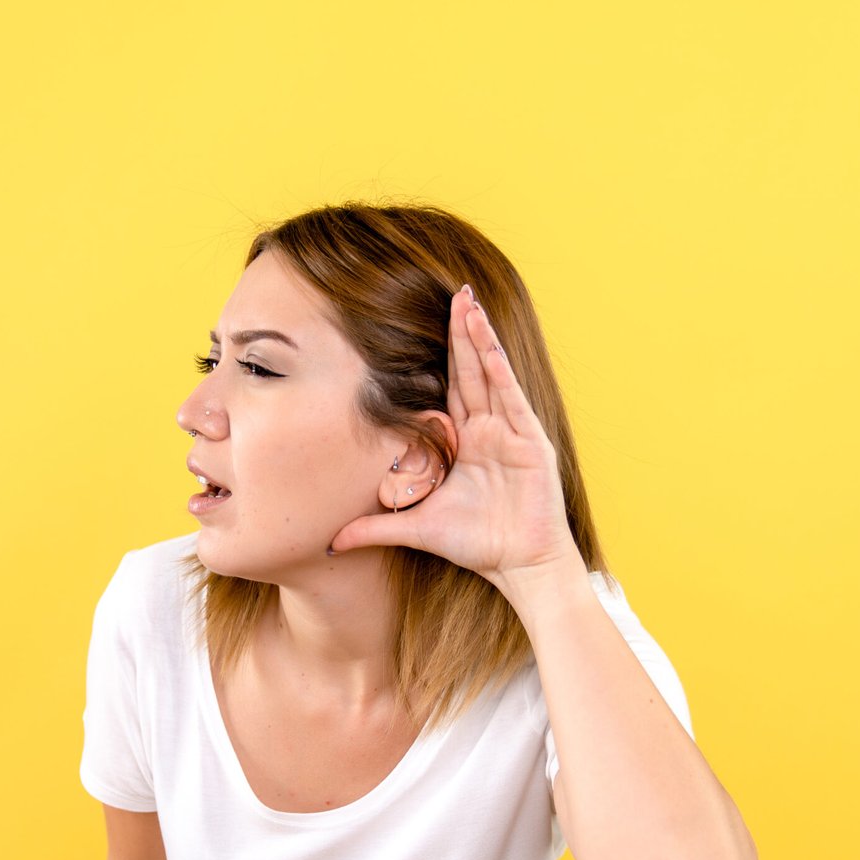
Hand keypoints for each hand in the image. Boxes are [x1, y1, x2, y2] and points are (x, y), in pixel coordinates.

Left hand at [330, 284, 585, 592]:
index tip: (423, 325)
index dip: (440, 357)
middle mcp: (488, 431)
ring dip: (478, 339)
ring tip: (468, 303)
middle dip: (460, 333)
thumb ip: (375, 527)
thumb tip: (330, 541)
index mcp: (465, 443)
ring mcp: (511, 432)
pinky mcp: (529, 440)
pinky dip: (499, 369)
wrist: (520, 566)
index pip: (449, 390)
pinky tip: (488, 344)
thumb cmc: (477, 546)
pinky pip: (510, 397)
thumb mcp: (415, 528)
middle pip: (469, 372)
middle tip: (453, 294)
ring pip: (490, 375)